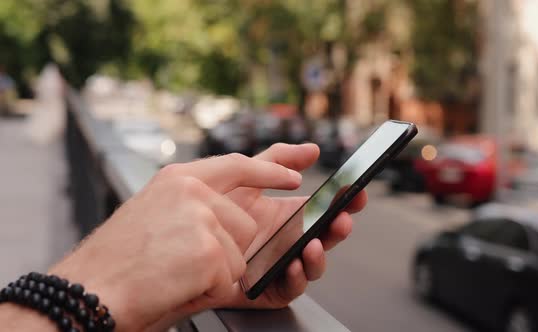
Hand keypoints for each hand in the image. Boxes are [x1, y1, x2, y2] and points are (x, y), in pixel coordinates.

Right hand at [49, 153, 302, 330]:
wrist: (89, 290)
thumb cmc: (119, 261)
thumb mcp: (155, 212)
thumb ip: (193, 203)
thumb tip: (230, 211)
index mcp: (178, 178)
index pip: (239, 165)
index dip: (271, 169)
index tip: (297, 168)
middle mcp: (191, 190)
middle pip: (245, 221)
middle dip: (227, 250)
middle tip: (182, 261)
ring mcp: (201, 217)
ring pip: (240, 252)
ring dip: (215, 272)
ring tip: (175, 272)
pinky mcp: (208, 249)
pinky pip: (229, 278)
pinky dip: (207, 290)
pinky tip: (177, 282)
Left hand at [220, 143, 367, 308]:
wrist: (181, 242)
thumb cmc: (212, 211)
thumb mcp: (246, 176)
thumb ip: (277, 159)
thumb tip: (311, 149)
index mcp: (287, 215)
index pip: (324, 209)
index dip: (343, 201)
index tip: (357, 192)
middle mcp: (287, 240)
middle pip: (324, 236)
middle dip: (338, 227)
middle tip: (343, 218)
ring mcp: (280, 264)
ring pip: (312, 263)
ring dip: (319, 254)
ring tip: (313, 243)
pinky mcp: (268, 288)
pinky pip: (290, 287)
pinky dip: (297, 278)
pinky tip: (293, 265)